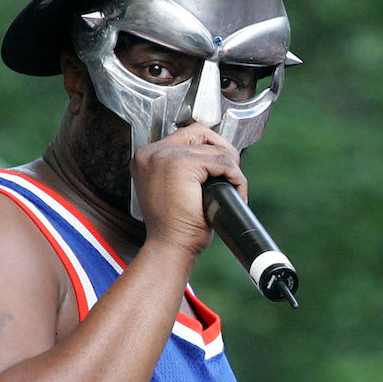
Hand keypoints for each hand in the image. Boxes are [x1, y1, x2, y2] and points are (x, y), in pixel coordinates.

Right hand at [131, 123, 246, 256]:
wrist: (170, 247)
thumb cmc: (175, 227)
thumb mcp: (173, 190)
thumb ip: (183, 168)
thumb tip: (214, 153)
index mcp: (146, 157)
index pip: (187, 134)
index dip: (210, 148)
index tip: (220, 168)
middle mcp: (151, 152)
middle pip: (201, 134)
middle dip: (223, 152)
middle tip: (231, 176)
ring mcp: (165, 156)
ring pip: (216, 150)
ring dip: (232, 170)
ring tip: (233, 191)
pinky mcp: (181, 164)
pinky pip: (222, 162)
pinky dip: (236, 178)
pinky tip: (236, 193)